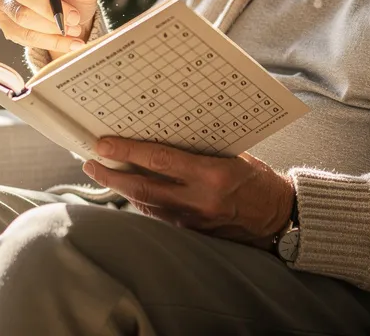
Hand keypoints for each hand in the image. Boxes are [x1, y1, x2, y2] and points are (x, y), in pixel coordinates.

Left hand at [82, 136, 294, 247]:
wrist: (280, 219)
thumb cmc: (259, 181)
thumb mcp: (233, 155)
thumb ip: (200, 150)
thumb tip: (164, 137)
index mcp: (211, 174)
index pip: (159, 160)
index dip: (127, 151)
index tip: (104, 144)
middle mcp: (198, 200)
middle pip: (141, 188)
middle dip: (111, 175)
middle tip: (90, 161)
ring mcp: (192, 220)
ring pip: (145, 205)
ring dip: (120, 190)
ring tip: (103, 173)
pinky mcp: (192, 233)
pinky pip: (158, 216)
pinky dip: (141, 202)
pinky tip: (129, 192)